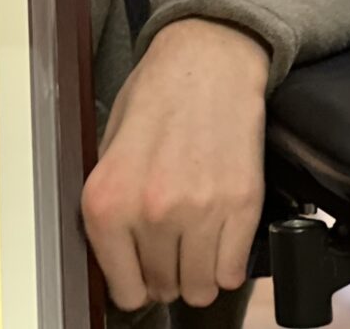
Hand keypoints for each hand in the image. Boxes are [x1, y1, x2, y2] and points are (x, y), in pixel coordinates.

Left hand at [81, 18, 267, 310]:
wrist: (207, 61)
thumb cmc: (157, 95)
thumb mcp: (109, 146)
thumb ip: (111, 206)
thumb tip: (116, 259)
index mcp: (108, 200)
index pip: (122, 287)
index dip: (132, 280)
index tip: (139, 271)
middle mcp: (151, 212)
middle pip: (163, 288)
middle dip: (165, 272)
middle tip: (168, 242)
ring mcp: (199, 213)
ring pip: (201, 289)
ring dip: (197, 271)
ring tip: (194, 238)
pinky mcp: (241, 207)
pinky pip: (233, 272)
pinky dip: (227, 261)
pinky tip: (218, 232)